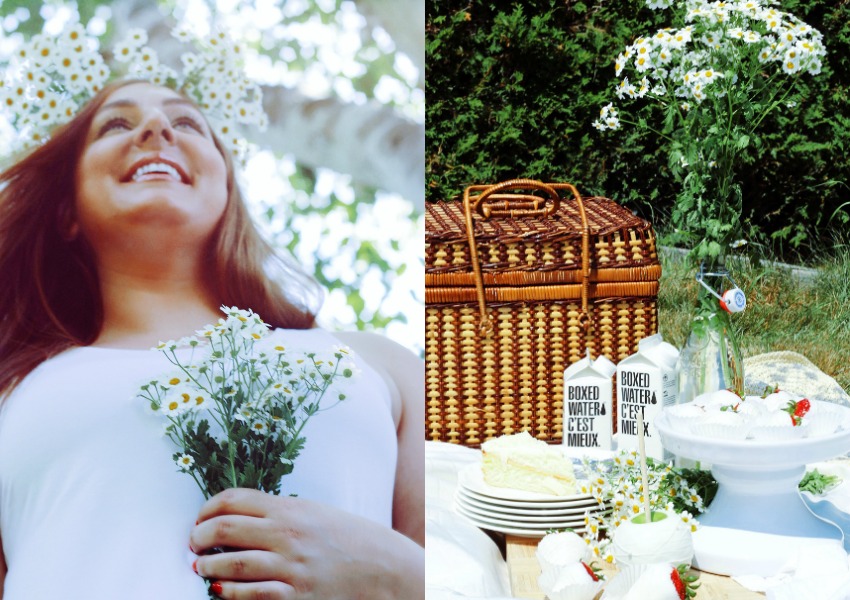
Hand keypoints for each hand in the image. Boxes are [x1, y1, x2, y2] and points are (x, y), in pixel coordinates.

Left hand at [190, 488, 423, 599]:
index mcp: (290, 509)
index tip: (199, 519)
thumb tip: (236, 519)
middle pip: (225, 529)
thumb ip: (278, 513)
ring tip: (200, 568)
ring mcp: (290, 567)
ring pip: (232, 564)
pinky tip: (219, 590)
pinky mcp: (296, 596)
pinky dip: (229, 592)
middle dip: (200, 537)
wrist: (383, 567)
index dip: (207, 509)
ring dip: (207, 566)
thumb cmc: (347, 537)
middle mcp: (287, 534)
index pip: (234, 500)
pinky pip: (251, 594)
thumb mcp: (313, 513)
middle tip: (193, 543)